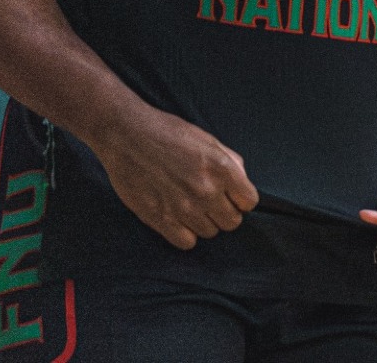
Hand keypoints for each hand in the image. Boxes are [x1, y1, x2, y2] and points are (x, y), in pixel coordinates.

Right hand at [90, 102, 259, 250]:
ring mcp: (183, 207)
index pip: (249, 202)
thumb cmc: (168, 133)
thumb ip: (230, 161)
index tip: (232, 197)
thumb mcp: (208, 140)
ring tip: (190, 207)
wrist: (126, 135)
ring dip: (204, 223)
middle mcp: (206, 190)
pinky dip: (185, 235)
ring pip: (210, 233)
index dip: (241, 200)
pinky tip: (178, 219)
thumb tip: (241, 181)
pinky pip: (186, 242)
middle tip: (211, 203)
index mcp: (222, 168)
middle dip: (225, 213)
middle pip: (231, 222)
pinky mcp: (159, 218)